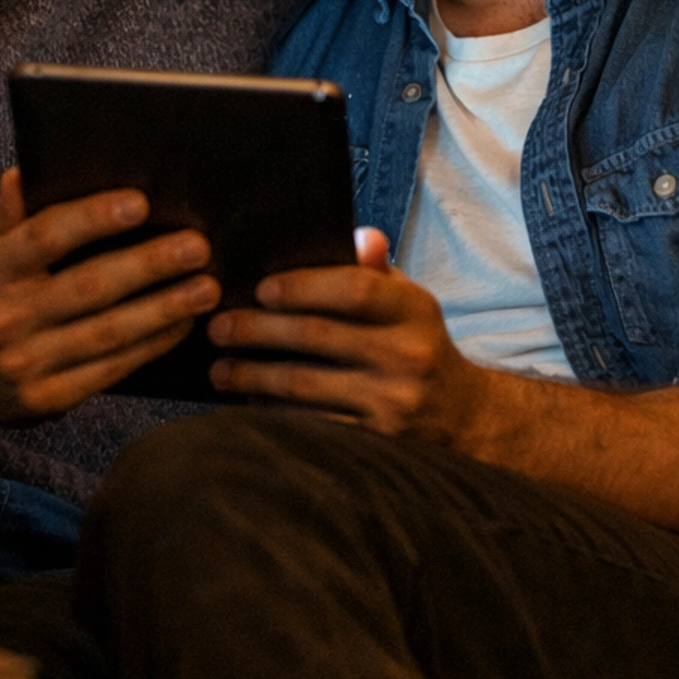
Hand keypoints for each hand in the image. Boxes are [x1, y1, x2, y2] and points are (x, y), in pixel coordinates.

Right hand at [0, 172, 218, 420]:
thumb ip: (10, 213)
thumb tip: (26, 172)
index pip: (44, 238)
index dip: (92, 219)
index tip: (140, 203)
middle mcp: (3, 318)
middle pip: (88, 287)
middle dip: (148, 266)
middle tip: (197, 247)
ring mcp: (24, 364)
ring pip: (107, 332)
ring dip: (163, 310)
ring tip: (206, 288)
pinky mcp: (46, 399)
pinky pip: (110, 370)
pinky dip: (151, 346)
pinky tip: (182, 324)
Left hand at [207, 227, 485, 436]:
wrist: (461, 416)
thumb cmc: (416, 344)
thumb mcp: (408, 302)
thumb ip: (377, 271)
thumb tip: (359, 237)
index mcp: (414, 310)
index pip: (355, 289)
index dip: (303, 286)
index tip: (261, 288)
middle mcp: (407, 355)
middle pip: (317, 336)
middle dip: (258, 330)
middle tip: (217, 327)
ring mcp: (392, 403)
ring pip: (306, 386)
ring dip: (253, 376)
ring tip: (219, 369)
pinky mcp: (376, 442)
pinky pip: (312, 425)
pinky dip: (273, 412)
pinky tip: (246, 402)